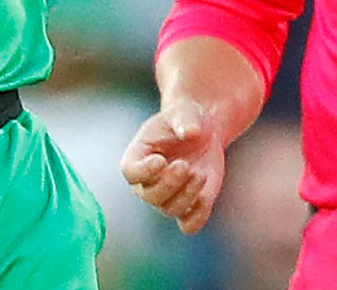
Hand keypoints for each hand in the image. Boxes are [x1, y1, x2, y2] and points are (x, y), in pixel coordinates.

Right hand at [121, 99, 225, 234]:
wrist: (204, 131)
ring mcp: (168, 196)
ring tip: (200, 173)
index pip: (131, 172)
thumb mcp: (184, 112)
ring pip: (171, 209)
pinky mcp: (189, 206)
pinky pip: (189, 225)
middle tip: (186, 166)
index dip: (143, 172)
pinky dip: (198, 215)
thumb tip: (190, 132)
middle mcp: (148, 181)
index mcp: (138, 156)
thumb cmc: (186, 117)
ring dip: (188, 194)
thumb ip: (184, 119)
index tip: (161, 160)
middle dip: (170, 184)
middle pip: (150, 196)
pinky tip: (205, 196)